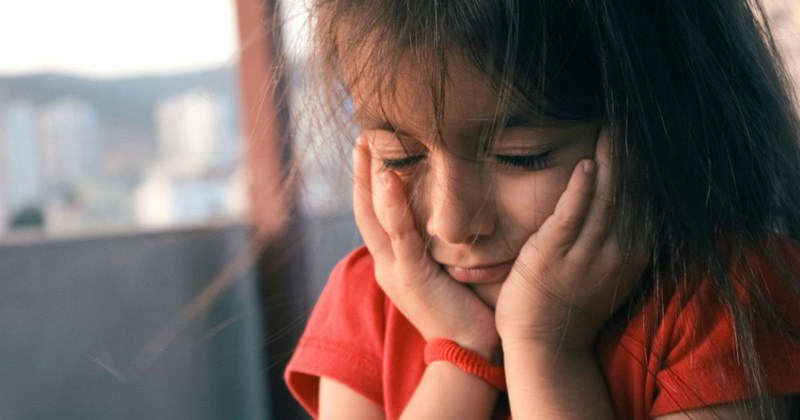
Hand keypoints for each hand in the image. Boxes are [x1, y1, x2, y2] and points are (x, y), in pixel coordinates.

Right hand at [352, 132, 497, 356]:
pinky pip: (399, 235)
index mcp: (396, 261)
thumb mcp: (448, 268)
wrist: (469, 351)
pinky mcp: (410, 277)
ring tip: (366, 145)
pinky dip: (392, 205)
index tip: (371, 149)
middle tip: (361, 137)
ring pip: (375, 218)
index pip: (376, 215)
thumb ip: (442, 242)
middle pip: (365, 211)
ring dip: (368, 180)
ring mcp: (395, 270)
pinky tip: (389, 177)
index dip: (370, 182)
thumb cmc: (467, 307)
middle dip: (361, 173)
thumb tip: (458, 211)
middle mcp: (387, 264)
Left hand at [495, 126, 648, 350]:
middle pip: (631, 192)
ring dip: (610, 160)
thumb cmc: (570, 301)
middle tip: (632, 113)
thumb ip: (618, 233)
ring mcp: (585, 255)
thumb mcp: (607, 267)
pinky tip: (588, 163)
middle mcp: (617, 253)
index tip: (644, 128)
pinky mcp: (553, 256)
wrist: (544, 344)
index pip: (646, 198)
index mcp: (633, 253)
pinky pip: (572, 218)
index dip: (646, 162)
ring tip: (614, 124)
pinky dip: (582, 190)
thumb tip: (623, 193)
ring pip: (607, 199)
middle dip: (632, 151)